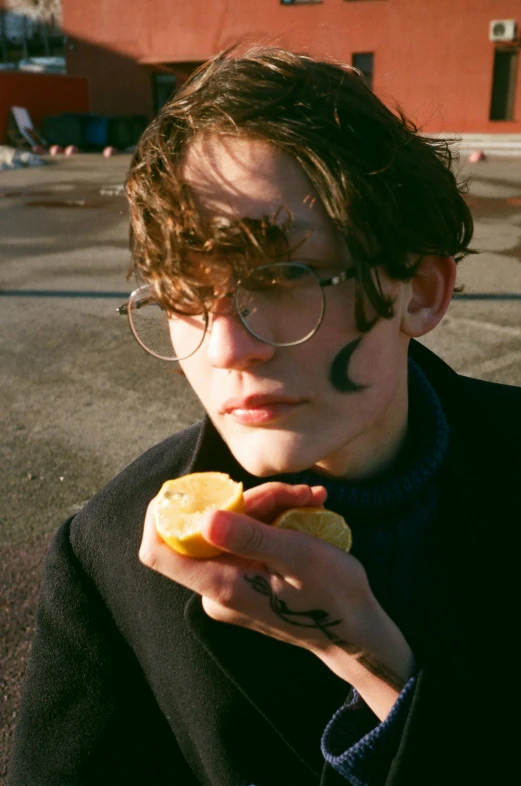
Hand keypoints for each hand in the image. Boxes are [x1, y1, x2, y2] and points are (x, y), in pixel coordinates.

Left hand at [139, 482, 414, 718]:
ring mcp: (230, 584)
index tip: (189, 486)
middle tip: (296, 494)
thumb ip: (251, 537)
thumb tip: (204, 518)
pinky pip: (246, 539)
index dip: (162, 514)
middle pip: (207, 528)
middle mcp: (216, 588)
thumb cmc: (332, 596)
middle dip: (249, 499)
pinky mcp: (245, 579)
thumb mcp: (298, 557)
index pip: (159, 552)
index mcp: (221, 586)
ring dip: (270, 506)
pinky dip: (273, 520)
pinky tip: (306, 510)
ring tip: (310, 500)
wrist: (354, 633)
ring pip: (232, 528)